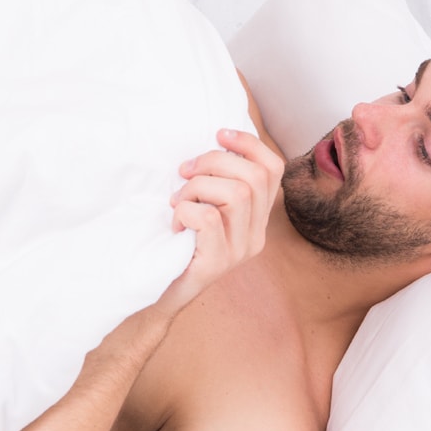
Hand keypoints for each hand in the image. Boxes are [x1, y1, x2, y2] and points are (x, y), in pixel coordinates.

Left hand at [159, 128, 283, 311]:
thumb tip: (213, 143)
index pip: (273, 169)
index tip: (219, 134)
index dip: (249, 144)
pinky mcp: (217, 264)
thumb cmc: (175, 244)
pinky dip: (186, 211)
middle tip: (185, 172)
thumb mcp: (202, 207)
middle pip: (253, 177)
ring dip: (197, 188)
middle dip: (214, 162)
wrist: (157, 296)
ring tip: (178, 201)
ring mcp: (239, 252)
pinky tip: (175, 224)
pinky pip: (209, 218)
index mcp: (257, 218)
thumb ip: (215, 183)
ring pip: (236, 194)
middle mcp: (255, 236)